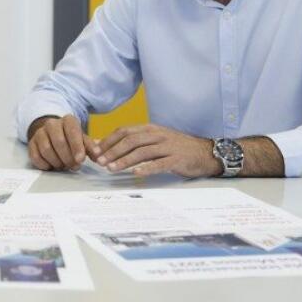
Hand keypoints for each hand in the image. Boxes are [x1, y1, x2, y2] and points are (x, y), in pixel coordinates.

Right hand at [27, 115, 88, 170]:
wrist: (52, 133)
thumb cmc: (70, 138)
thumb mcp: (83, 139)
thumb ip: (91, 147)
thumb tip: (98, 155)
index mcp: (67, 120)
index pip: (72, 131)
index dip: (76, 146)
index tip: (81, 159)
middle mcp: (52, 124)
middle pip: (59, 142)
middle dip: (68, 157)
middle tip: (74, 166)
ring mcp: (40, 133)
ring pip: (46, 150)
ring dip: (57, 162)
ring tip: (64, 166)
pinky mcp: (31, 144)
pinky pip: (36, 156)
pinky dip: (45, 164)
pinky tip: (52, 166)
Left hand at [88, 124, 221, 177]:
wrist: (205, 153)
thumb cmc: (176, 148)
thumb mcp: (154, 141)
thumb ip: (133, 142)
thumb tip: (106, 144)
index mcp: (150, 129)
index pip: (124, 131)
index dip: (108, 140)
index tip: (95, 151)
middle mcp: (158, 135)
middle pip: (131, 140)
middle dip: (113, 151)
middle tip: (100, 161)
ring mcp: (168, 146)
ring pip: (142, 152)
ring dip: (125, 160)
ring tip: (112, 169)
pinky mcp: (177, 159)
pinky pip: (159, 163)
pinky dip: (146, 168)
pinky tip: (136, 173)